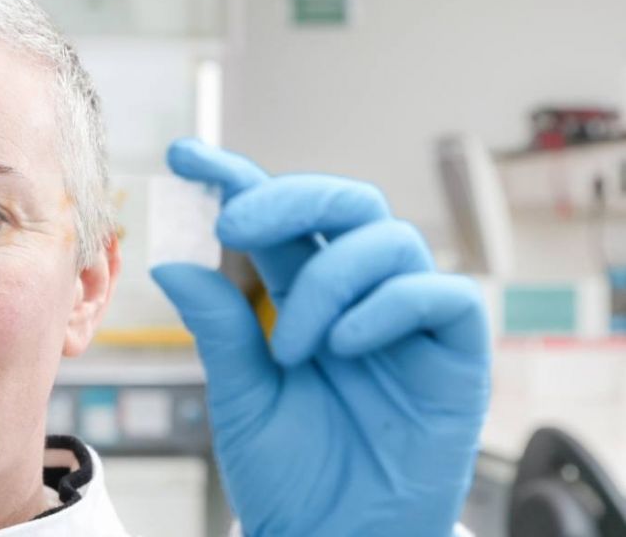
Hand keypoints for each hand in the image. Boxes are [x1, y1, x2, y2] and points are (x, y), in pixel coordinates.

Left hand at [150, 139, 490, 536]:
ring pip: (388, 239)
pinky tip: (345, 346)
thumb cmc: (291, 473)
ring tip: (296, 348)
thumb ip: (219, 328)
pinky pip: (438, 293)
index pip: (277, 222)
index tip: (186, 155)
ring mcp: (408, 320)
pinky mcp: (455, 352)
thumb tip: (174, 263)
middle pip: (342, 204)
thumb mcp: (241, 395)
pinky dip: (386, 305)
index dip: (236, 179)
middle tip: (234, 220)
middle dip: (287, 198)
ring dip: (330, 281)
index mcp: (304, 299)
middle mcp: (358, 297)